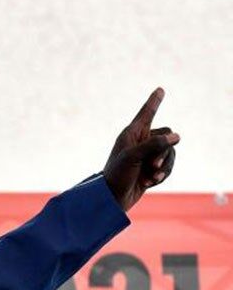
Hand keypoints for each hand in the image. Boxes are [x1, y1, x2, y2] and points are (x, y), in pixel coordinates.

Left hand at [102, 88, 178, 212]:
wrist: (112, 199)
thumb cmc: (117, 175)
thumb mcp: (133, 157)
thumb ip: (155, 144)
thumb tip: (177, 136)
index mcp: (132, 134)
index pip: (146, 113)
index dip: (154, 102)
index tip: (160, 89)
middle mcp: (140, 141)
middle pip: (167, 135)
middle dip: (164, 151)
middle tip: (151, 164)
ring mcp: (147, 155)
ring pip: (170, 153)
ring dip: (163, 167)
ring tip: (150, 177)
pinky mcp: (152, 168)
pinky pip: (168, 167)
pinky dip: (161, 175)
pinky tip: (149, 183)